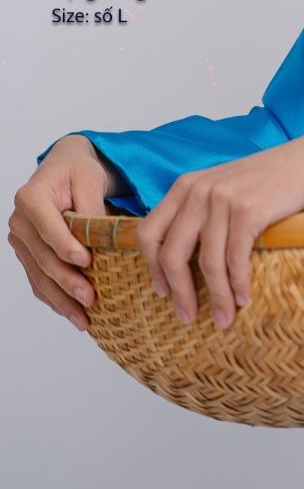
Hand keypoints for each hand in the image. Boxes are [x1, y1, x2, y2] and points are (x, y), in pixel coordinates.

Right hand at [9, 135, 111, 331]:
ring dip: (61, 299)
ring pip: (39, 275)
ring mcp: (21, 240)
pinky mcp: (28, 254)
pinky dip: (55, 299)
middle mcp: (20, 220)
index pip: (47, 226)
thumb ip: (91, 209)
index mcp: (31, 196)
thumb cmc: (79, 172)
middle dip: (67, 281)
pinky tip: (72, 314)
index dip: (65, 246)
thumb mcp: (90, 180)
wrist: (66, 170)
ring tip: (84, 318)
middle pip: (42, 257)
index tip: (87, 262)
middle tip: (91, 298)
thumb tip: (98, 241)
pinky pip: (38, 280)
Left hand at [135, 131, 303, 330]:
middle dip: (179, 292)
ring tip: (223, 319)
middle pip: (172, 253)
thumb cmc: (268, 180)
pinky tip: (243, 299)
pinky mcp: (249, 210)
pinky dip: (238, 284)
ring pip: (207, 262)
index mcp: (185, 186)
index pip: (149, 233)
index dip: (153, 268)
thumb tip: (182, 262)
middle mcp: (198, 190)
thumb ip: (199, 213)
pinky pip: (235, 258)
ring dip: (215, 297)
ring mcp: (223, 199)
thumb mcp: (222, 188)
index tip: (164, 293)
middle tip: (187, 317)